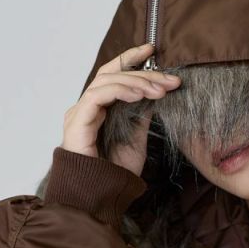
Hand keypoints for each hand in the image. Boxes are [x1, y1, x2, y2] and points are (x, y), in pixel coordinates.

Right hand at [59, 42, 181, 175]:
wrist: (100, 196)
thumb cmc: (115, 173)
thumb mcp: (137, 140)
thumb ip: (141, 116)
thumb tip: (156, 95)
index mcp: (99, 109)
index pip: (114, 74)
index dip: (131, 59)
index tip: (153, 51)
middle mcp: (87, 106)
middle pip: (113, 74)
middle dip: (144, 73)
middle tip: (171, 79)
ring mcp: (80, 112)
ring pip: (107, 81)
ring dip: (137, 83)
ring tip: (160, 90)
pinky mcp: (77, 120)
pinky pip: (98, 96)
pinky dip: (120, 91)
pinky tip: (139, 95)